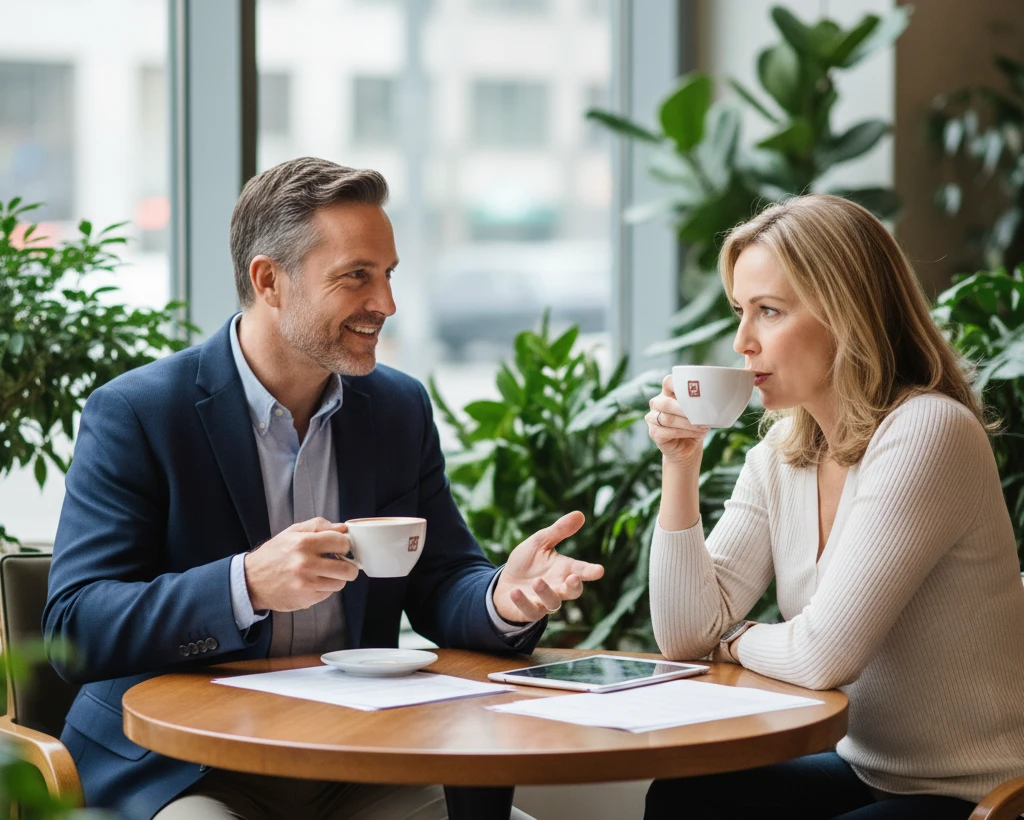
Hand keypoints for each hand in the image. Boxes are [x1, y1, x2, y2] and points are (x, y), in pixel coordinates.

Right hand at [243, 517, 359, 611]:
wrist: (251, 581)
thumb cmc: (273, 555)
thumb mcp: (292, 532)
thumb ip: (318, 526)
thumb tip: (342, 528)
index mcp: (303, 543)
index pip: (342, 543)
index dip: (343, 545)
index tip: (339, 548)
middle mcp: (305, 564)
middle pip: (347, 568)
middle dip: (347, 565)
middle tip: (339, 563)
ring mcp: (306, 584)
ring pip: (340, 583)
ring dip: (335, 578)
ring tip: (323, 573)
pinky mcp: (306, 599)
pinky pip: (328, 594)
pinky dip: (324, 588)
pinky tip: (312, 582)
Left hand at [493, 512, 604, 622]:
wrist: (503, 584)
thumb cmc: (526, 563)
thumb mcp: (540, 542)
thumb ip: (559, 531)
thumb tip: (580, 514)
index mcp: (564, 570)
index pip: (581, 571)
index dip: (590, 571)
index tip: (599, 570)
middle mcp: (558, 587)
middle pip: (573, 591)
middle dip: (574, 586)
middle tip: (574, 578)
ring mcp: (544, 601)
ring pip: (553, 603)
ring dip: (546, 592)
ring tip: (537, 581)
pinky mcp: (529, 611)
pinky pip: (530, 610)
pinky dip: (523, 602)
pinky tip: (515, 592)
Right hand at [646, 374, 710, 470]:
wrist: (688, 448)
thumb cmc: (694, 426)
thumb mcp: (700, 412)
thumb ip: (702, 405)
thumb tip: (715, 401)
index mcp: (668, 393)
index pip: (668, 382)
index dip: (677, 383)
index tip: (693, 390)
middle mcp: (657, 403)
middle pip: (666, 403)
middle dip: (684, 410)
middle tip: (700, 415)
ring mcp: (652, 418)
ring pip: (668, 419)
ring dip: (687, 424)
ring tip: (702, 427)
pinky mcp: (653, 433)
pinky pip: (667, 431)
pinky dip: (684, 432)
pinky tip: (695, 433)